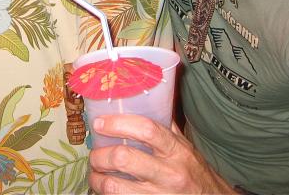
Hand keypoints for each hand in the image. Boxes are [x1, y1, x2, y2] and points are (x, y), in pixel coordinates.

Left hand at [88, 115, 235, 193]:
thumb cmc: (193, 170)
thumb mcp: (184, 146)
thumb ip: (164, 127)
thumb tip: (141, 102)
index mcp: (176, 150)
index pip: (146, 130)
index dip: (118, 124)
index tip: (100, 123)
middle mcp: (169, 173)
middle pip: (124, 158)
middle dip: (100, 155)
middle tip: (95, 153)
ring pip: (114, 186)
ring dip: (97, 178)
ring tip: (96, 173)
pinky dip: (106, 194)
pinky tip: (106, 188)